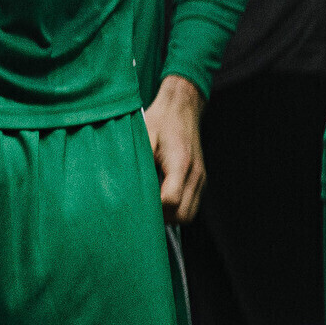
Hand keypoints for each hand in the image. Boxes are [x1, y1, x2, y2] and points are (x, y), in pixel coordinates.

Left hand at [145, 74, 205, 223]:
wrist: (181, 107)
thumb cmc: (160, 120)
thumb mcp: (143, 137)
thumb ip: (138, 164)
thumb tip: (124, 189)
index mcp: (180, 162)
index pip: (171, 200)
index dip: (154, 207)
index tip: (138, 204)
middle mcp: (195, 173)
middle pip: (183, 214)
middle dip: (163, 217)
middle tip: (144, 208)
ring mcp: (200, 178)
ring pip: (189, 214)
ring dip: (170, 215)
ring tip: (152, 202)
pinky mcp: (200, 179)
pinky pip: (192, 205)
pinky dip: (177, 207)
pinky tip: (161, 196)